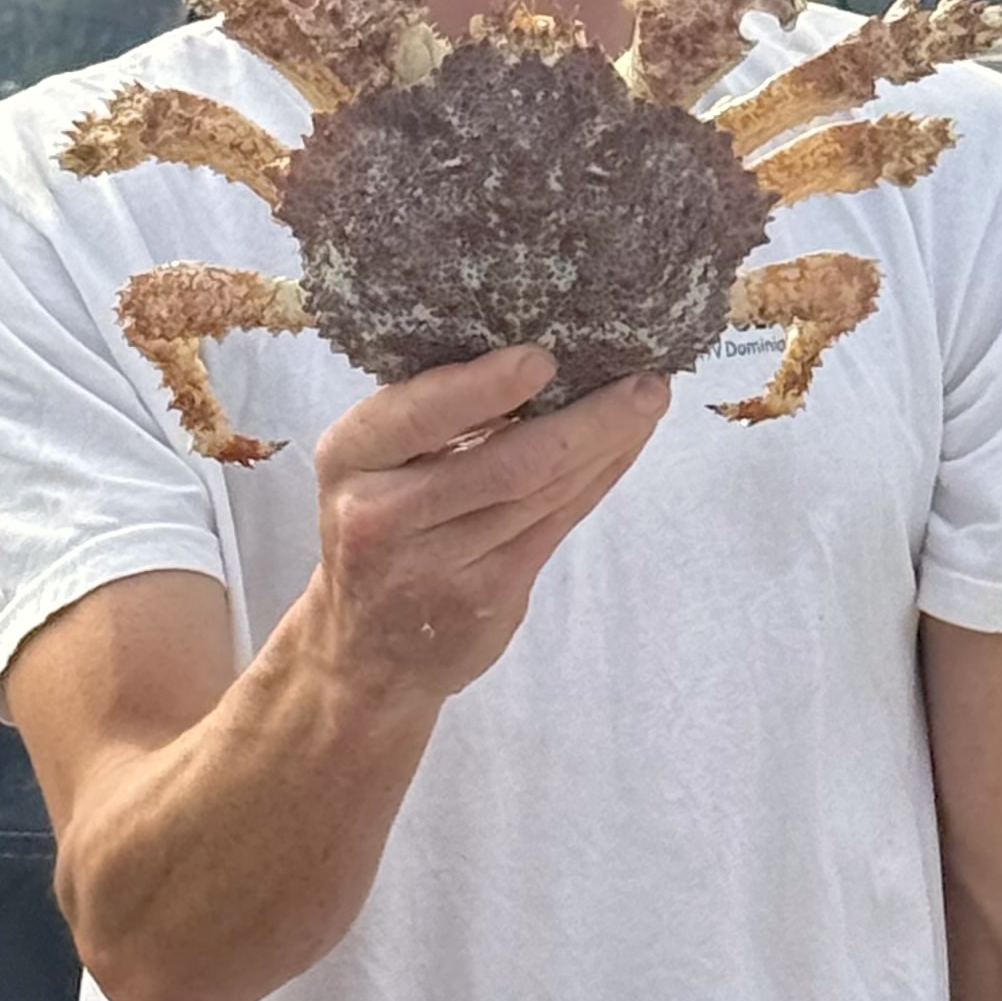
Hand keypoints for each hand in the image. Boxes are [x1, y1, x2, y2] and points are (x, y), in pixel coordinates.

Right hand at [312, 349, 669, 707]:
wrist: (365, 651)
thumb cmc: (380, 530)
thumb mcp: (375, 466)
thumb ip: (434, 417)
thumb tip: (536, 349)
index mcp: (352, 456)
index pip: (421, 414)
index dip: (485, 387)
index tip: (544, 359)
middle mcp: (383, 512)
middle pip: (505, 462)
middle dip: (587, 419)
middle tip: (645, 381)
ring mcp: (436, 563)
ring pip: (541, 492)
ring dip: (606, 444)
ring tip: (649, 402)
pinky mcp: (485, 595)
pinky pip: (556, 524)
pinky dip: (597, 479)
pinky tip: (624, 447)